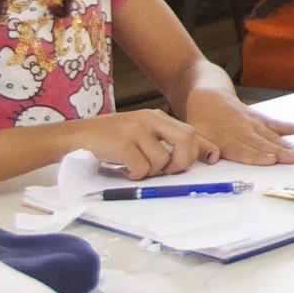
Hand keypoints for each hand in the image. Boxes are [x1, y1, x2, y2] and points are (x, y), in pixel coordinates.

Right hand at [88, 108, 210, 177]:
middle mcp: (150, 120)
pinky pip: (140, 167)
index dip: (202, 148)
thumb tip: (195, 157)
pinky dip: (135, 174)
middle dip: (182, 161)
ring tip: (136, 168)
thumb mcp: (143, 132)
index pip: (190, 132)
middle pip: (185, 140)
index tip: (212, 159)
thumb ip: (165, 141)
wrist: (82, 133)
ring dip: (151, 171)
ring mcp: (136, 130)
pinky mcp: (122, 143)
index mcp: (158, 117)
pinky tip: (125, 170)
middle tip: (168, 171)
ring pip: (161, 160)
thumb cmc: (115, 138)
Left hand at [186, 90, 293, 164]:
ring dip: (285, 144)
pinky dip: (288, 127)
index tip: (270, 160)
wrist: (208, 96)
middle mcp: (242, 129)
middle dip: (279, 152)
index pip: (243, 149)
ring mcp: (252, 122)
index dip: (257, 156)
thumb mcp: (194, 135)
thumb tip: (212, 157)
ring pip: (270, 135)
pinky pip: (274, 123)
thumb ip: (202, 149)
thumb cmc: (201, 119)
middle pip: (262, 143)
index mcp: (224, 137)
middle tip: (293, 158)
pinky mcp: (259, 117)